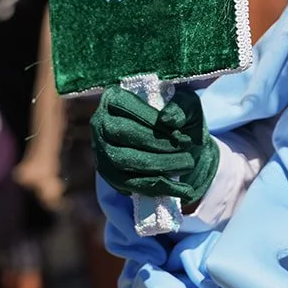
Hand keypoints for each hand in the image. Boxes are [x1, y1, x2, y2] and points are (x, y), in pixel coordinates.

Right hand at [91, 86, 218, 205]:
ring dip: (159, 167)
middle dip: (157, 145)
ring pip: (124, 161)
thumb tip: (168, 120)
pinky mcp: (109, 175)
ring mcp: (101, 150)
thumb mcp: (186, 105)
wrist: (177, 144)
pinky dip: (156, 187)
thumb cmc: (178, 118)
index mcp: (115, 98)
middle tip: (186, 150)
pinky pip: (129, 185)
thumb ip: (181, 107)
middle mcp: (101, 123)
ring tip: (186, 166)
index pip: (128, 109)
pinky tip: (180, 189)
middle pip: (123, 134)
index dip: (154, 122)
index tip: (181, 133)